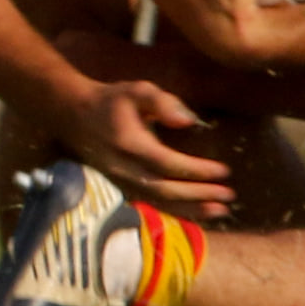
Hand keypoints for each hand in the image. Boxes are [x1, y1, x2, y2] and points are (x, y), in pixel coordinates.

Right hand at [52, 75, 235, 219]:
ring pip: (158, 203)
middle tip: (229, 194)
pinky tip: (198, 214)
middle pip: (165, 189)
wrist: (76, 117)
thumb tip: (188, 121)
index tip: (224, 171)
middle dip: (199, 194)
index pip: (167, 163)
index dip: (196, 170)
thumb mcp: (137, 91)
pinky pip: (151, 206)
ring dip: (191, 209)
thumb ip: (163, 102)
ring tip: (221, 210)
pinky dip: (176, 213)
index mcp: (130, 144)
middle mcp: (124, 169)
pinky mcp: (121, 190)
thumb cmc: (113, 101)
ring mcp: (120, 183)